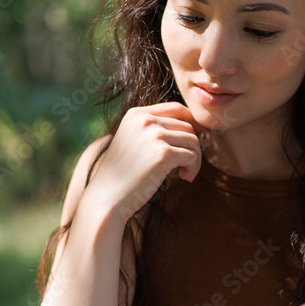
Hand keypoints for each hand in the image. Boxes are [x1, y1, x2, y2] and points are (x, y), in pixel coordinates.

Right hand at [83, 102, 205, 223]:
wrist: (107, 197)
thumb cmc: (122, 174)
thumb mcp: (134, 142)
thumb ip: (155, 130)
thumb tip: (193, 127)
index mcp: (137, 114)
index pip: (176, 108)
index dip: (192, 122)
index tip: (196, 139)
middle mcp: (145, 120)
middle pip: (187, 126)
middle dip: (192, 146)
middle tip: (186, 165)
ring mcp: (155, 136)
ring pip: (193, 141)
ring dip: (195, 158)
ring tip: (185, 173)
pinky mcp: (164, 154)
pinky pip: (192, 156)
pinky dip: (193, 168)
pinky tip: (184, 177)